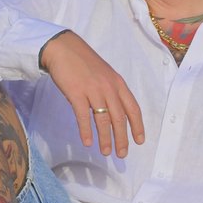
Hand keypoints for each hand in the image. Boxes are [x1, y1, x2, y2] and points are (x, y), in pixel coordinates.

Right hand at [40, 31, 144, 157]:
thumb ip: (112, 91)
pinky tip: (87, 142)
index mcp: (118, 84)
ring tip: (106, 152)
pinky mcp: (76, 93)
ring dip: (105, 138)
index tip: (139, 141)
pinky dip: (86, 131)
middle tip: (122, 154)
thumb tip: (116, 113)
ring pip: (103, 119)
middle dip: (122, 138)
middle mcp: (109, 88)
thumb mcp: (105, 74)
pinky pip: (83, 116)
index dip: (137, 126)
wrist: (63, 48)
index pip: (132, 108)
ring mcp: (93, 90)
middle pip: (119, 118)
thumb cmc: (84, 62)